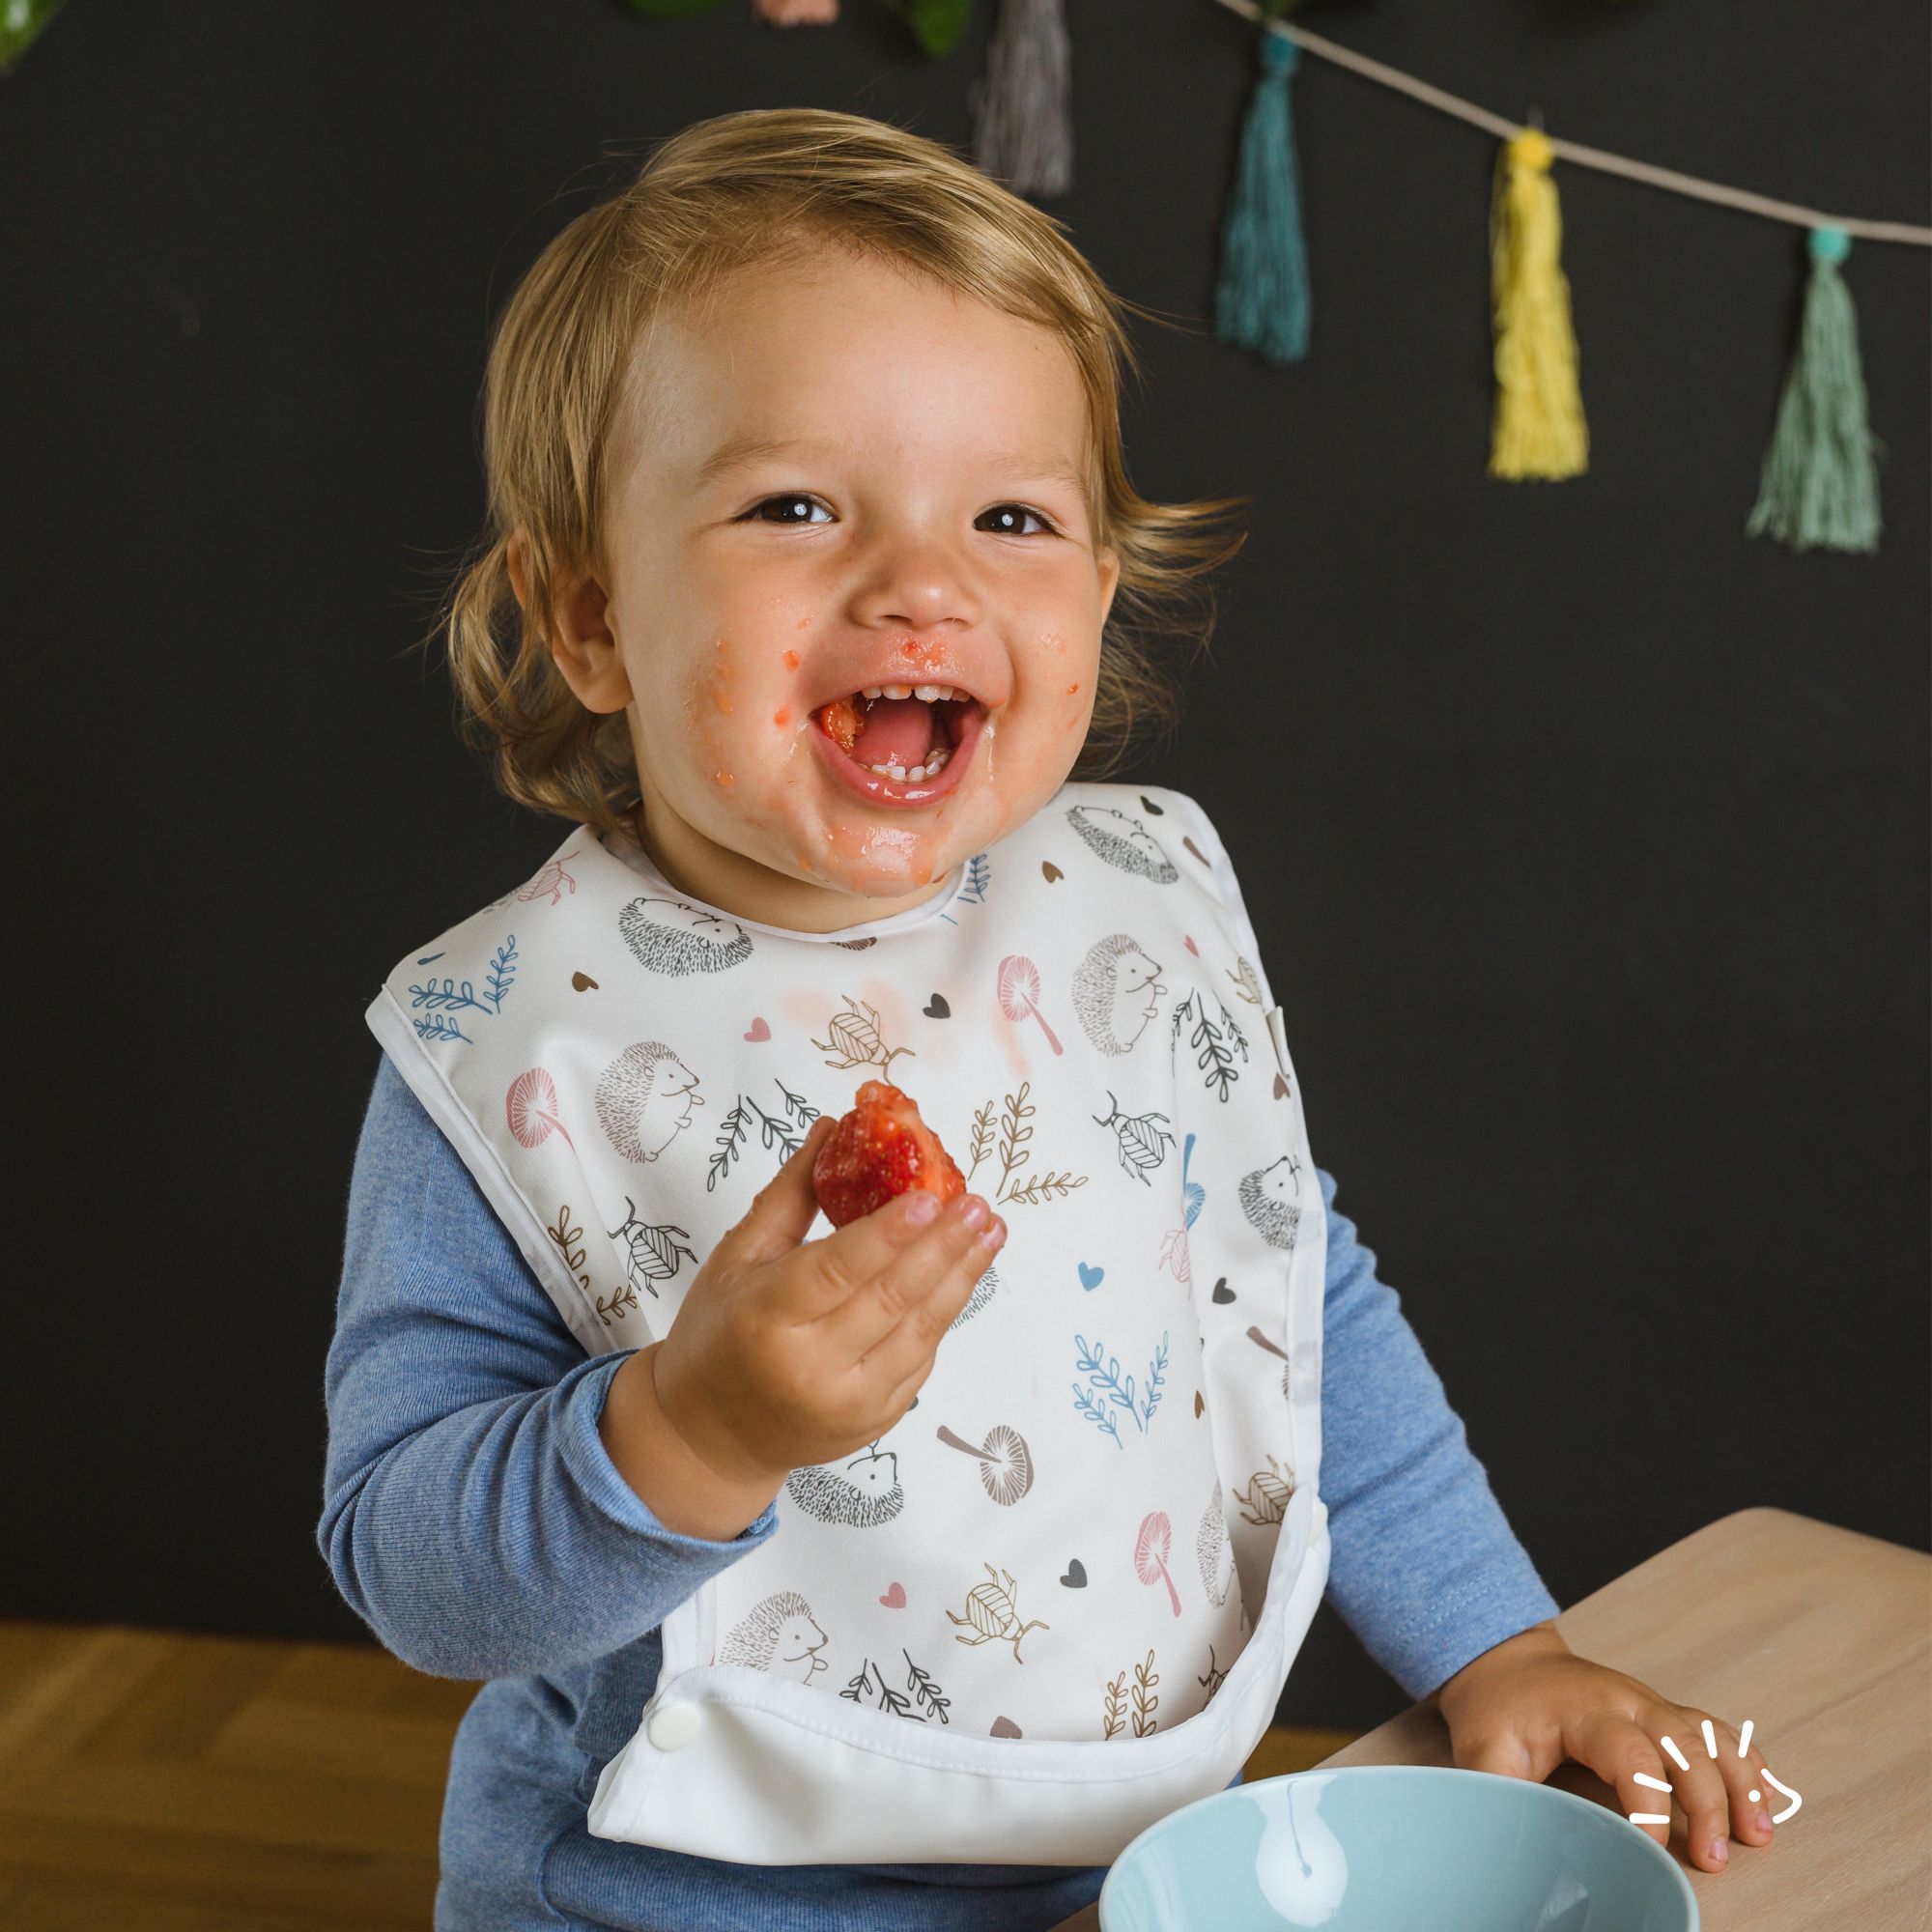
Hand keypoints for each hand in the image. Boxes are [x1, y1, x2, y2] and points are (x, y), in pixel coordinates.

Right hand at [636, 1115, 1003, 1531]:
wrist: (712, 1437)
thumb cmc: (718, 1336)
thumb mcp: (736, 1260)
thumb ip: (789, 1196)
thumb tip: (834, 1128)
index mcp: (765, 1319)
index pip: (836, 1271)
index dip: (887, 1233)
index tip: (929, 1195)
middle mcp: (810, 1368)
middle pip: (890, 1298)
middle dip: (942, 1246)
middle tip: (976, 1205)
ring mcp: (849, 1403)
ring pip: (920, 1330)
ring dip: (961, 1277)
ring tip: (989, 1231)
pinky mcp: (876, 1422)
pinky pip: (921, 1359)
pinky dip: (943, 1313)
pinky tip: (962, 1274)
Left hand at [1432, 1622, 1777, 1873]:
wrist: (1506, 1660)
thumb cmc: (1498, 1708)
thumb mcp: (1482, 1750)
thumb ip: (1496, 1794)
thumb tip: (1507, 1845)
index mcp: (1586, 1710)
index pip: (1630, 1756)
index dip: (1648, 1806)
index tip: (1653, 1851)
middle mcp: (1629, 1702)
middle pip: (1684, 1746)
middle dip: (1707, 1803)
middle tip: (1714, 1860)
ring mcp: (1652, 1704)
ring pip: (1711, 1737)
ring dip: (1741, 1783)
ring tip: (1759, 1834)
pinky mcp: (1665, 1714)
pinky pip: (1716, 1732)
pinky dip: (1745, 1763)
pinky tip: (1766, 1798)